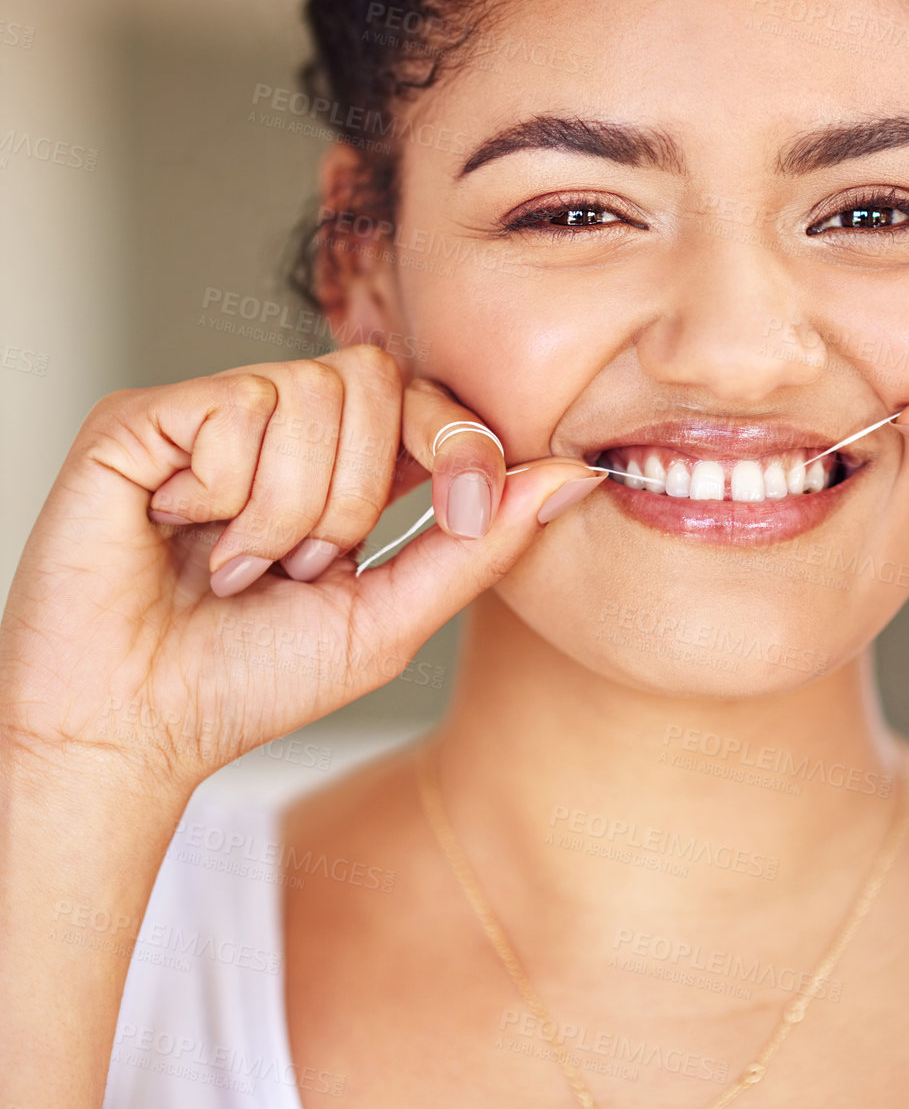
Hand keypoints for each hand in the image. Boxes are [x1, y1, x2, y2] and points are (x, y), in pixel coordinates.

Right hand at [0, 350, 600, 792]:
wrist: (131, 732)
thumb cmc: (246, 682)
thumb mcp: (389, 617)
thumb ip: (480, 542)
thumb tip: (577, 476)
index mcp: (336, 463)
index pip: (420, 392)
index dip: (455, 435)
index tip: (462, 506)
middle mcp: (272, 423)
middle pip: (373, 376)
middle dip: (360, 493)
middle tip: (302, 567)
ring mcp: (207, 414)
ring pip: (308, 394)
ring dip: (289, 511)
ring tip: (235, 566)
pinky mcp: (140, 418)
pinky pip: (234, 409)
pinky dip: (226, 497)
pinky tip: (182, 534)